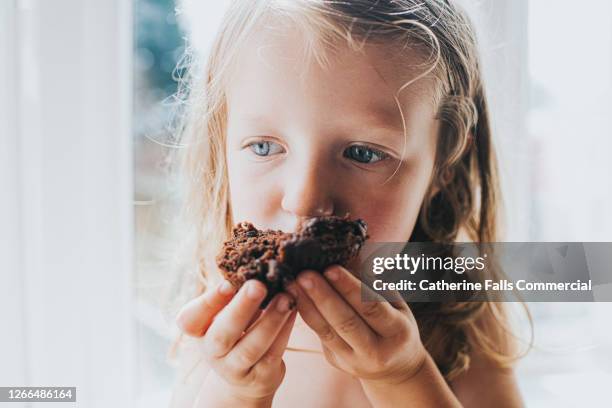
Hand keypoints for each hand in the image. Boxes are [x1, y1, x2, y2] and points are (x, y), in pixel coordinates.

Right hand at [176, 279, 296, 405]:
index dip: (208, 302)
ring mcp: (235, 369)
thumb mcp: (226, 311)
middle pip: (222, 334)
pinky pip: (273, 355)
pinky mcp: (260, 378)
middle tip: (258, 285)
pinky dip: (284, 331)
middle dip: (241, 308)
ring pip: (251, 348)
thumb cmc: (236, 328)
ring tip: (286, 298)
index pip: (190, 320)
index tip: (228, 283)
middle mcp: (212, 352)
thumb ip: (233, 292)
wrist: (247, 373)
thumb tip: (254, 264)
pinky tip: (293, 311)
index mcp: (199, 331)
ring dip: (270, 321)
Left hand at [286, 265, 426, 385]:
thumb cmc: (395, 325)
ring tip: (292, 284)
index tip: (330, 268)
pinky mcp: (336, 361)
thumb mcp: (397, 305)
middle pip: (346, 322)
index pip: (371, 307)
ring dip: (307, 306)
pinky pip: (320, 336)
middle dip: (323, 297)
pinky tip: (294, 297)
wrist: (395, 369)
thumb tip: (350, 259)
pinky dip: (306, 315)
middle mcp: (377, 351)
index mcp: (397, 331)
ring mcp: (354, 360)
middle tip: (305, 274)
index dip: (350, 288)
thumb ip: (376, 285)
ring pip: (327, 332)